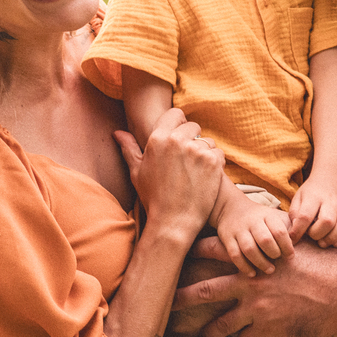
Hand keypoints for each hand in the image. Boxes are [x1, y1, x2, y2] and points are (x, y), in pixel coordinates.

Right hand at [115, 108, 223, 242]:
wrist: (173, 222)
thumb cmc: (153, 198)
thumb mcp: (136, 172)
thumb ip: (129, 148)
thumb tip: (118, 132)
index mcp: (158, 138)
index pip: (176, 114)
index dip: (178, 125)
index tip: (178, 139)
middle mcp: (177, 140)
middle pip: (193, 126)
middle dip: (192, 139)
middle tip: (186, 161)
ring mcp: (197, 150)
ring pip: (206, 140)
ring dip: (204, 152)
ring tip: (194, 172)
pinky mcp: (213, 161)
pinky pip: (218, 153)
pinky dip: (215, 163)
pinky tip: (204, 178)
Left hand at [173, 236, 336, 336]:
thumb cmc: (328, 264)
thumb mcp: (300, 243)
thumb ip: (278, 239)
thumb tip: (271, 229)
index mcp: (256, 257)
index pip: (216, 249)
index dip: (195, 249)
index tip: (180, 251)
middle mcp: (250, 282)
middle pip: (204, 291)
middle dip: (182, 297)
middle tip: (166, 301)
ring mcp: (257, 309)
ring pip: (221, 324)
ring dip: (210, 330)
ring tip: (202, 334)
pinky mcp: (268, 330)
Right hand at [213, 192, 294, 276]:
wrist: (229, 207)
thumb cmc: (258, 217)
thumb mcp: (272, 215)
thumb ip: (287, 225)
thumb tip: (307, 238)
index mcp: (267, 215)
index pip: (279, 231)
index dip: (287, 246)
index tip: (291, 256)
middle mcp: (253, 222)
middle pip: (265, 240)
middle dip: (274, 254)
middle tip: (278, 261)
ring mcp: (239, 230)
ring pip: (249, 248)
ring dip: (260, 262)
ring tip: (269, 270)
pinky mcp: (227, 239)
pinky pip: (235, 255)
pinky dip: (244, 266)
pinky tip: (252, 273)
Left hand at [288, 176, 336, 246]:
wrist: (333, 177)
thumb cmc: (312, 192)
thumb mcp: (298, 197)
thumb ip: (294, 214)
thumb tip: (294, 233)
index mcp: (314, 196)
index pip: (305, 216)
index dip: (298, 231)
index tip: (293, 238)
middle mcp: (331, 201)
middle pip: (327, 221)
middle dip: (317, 234)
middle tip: (312, 236)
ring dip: (333, 238)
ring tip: (323, 242)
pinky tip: (336, 241)